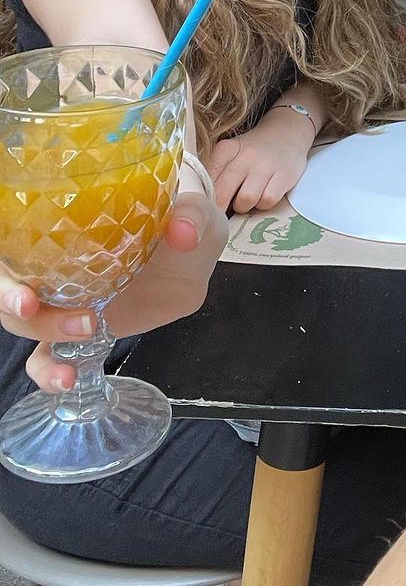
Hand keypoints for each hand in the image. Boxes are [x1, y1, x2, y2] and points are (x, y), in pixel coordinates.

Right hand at [1, 191, 226, 392]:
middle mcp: (57, 262)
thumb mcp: (195, 216)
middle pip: (10, 281)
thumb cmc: (183, 226)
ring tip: (86, 334)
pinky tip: (68, 380)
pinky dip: (48, 371)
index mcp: (74, 224)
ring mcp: (64, 299)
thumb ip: (191, 218)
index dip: (9, 259)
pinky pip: (47, 356)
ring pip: (23, 321)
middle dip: (9, 298)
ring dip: (41, 331)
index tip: (22, 279)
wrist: (192, 266)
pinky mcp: (77, 331)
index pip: (19, 236)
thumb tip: (182, 233)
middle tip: (32, 306)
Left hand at [207, 109, 312, 213]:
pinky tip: (264, 195)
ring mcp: (266, 164)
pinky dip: (264, 204)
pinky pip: (268, 201)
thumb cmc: (253, 150)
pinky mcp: (285, 174)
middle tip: (222, 214)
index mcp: (226, 149)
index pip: (206, 180)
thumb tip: (201, 203)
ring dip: (245, 206)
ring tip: (247, 199)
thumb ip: (215, 173)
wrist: (287, 133)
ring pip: (246, 200)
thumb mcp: (231, 154)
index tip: (204, 206)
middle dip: (220, 208)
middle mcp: (245, 155)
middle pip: (223, 192)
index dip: (203, 198)